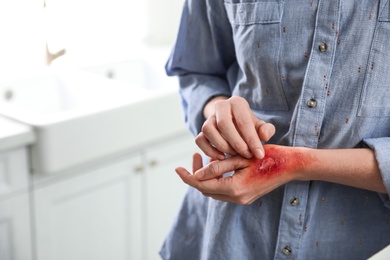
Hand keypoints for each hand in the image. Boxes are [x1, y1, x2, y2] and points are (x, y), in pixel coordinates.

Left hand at [175, 145, 303, 204]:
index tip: (177, 168)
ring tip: (205, 159)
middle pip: (207, 190)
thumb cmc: (268, 156)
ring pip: (214, 191)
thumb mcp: (240, 157)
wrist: (291, 165)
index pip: (202, 185)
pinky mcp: (246, 196)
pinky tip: (219, 165)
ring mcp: (243, 199)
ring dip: (207, 178)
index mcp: (235, 188)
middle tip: (194, 157)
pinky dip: (217, 180)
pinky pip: (224, 191)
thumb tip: (196, 174)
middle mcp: (237, 198)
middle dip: (196, 175)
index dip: (188, 177)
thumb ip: (218, 167)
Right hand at [197, 96, 275, 159]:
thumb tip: (264, 136)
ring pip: (208, 130)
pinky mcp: (201, 130)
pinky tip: (222, 157)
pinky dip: (209, 150)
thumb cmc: (250, 127)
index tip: (259, 154)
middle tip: (246, 155)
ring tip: (234, 154)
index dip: (252, 139)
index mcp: (237, 102)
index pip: (243, 121)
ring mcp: (208, 118)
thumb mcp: (261, 126)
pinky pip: (199, 139)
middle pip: (223, 123)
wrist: (235, 125)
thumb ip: (267, 130)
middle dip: (236, 143)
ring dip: (222, 145)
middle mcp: (220, 106)